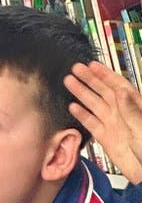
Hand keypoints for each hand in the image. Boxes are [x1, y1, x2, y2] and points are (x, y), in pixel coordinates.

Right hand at [65, 61, 141, 183]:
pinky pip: (91, 123)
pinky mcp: (105, 137)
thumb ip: (130, 110)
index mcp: (134, 106)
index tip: (92, 65)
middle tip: (75, 69)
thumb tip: (120, 90)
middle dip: (89, 79)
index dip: (105, 74)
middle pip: (103, 91)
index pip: (118, 85)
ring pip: (94, 104)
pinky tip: (72, 107)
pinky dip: (81, 115)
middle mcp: (121, 112)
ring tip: (68, 82)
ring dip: (81, 93)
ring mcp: (112, 124)